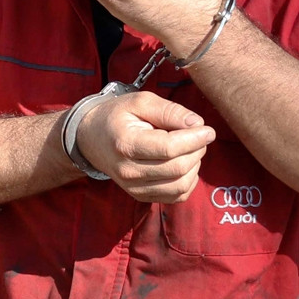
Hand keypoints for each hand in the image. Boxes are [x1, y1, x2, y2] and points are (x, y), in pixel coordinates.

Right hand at [75, 90, 214, 201]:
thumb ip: (169, 110)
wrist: (90, 139)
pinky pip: (176, 196)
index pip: (169, 148)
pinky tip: (184, 164)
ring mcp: (133, 187)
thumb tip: (197, 124)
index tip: (208, 130)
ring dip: (194, 166)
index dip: (194, 139)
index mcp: (126, 144)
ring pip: (180, 185)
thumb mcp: (140, 102)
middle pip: (178, 168)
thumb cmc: (117, 116)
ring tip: (190, 149)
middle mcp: (128, 170)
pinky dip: (188, 181)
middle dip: (197, 151)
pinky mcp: (140, 196)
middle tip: (199, 136)